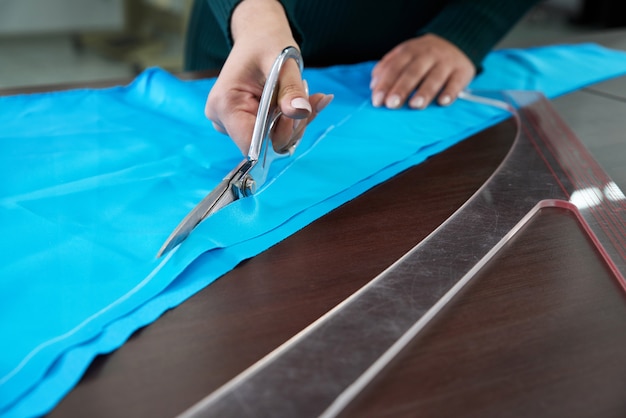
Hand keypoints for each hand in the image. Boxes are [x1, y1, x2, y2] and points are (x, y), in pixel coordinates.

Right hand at [204, 0, 331, 153]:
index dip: (279, 134)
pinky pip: (274, 134)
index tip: (296, 113)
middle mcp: (222, 120)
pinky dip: (293, 121)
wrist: (258, 36)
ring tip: (305, 93)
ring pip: (273, 141)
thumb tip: (300, 112)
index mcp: (225, 105)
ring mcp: (231, 125)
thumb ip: (291, 89)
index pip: (251, 144)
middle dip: (292, 125)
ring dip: (296, 122)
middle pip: (265, 144)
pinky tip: (304, 100)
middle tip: (308, 98)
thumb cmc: (266, 43)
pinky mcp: (243, 125)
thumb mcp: (283, 62)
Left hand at [370, 34, 475, 109]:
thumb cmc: (423, 56)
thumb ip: (387, 68)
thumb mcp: (404, 56)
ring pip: (434, 77)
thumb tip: (374, 85)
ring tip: (415, 105)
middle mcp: (428, 55)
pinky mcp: (462, 71)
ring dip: (424, 92)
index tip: (377, 100)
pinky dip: (450, 92)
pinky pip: (456, 82)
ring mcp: (446, 62)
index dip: (385, 84)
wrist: (456, 41)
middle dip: (401, 89)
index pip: (394, 67)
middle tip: (391, 104)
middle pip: (412, 72)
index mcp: (409, 51)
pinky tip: (443, 102)